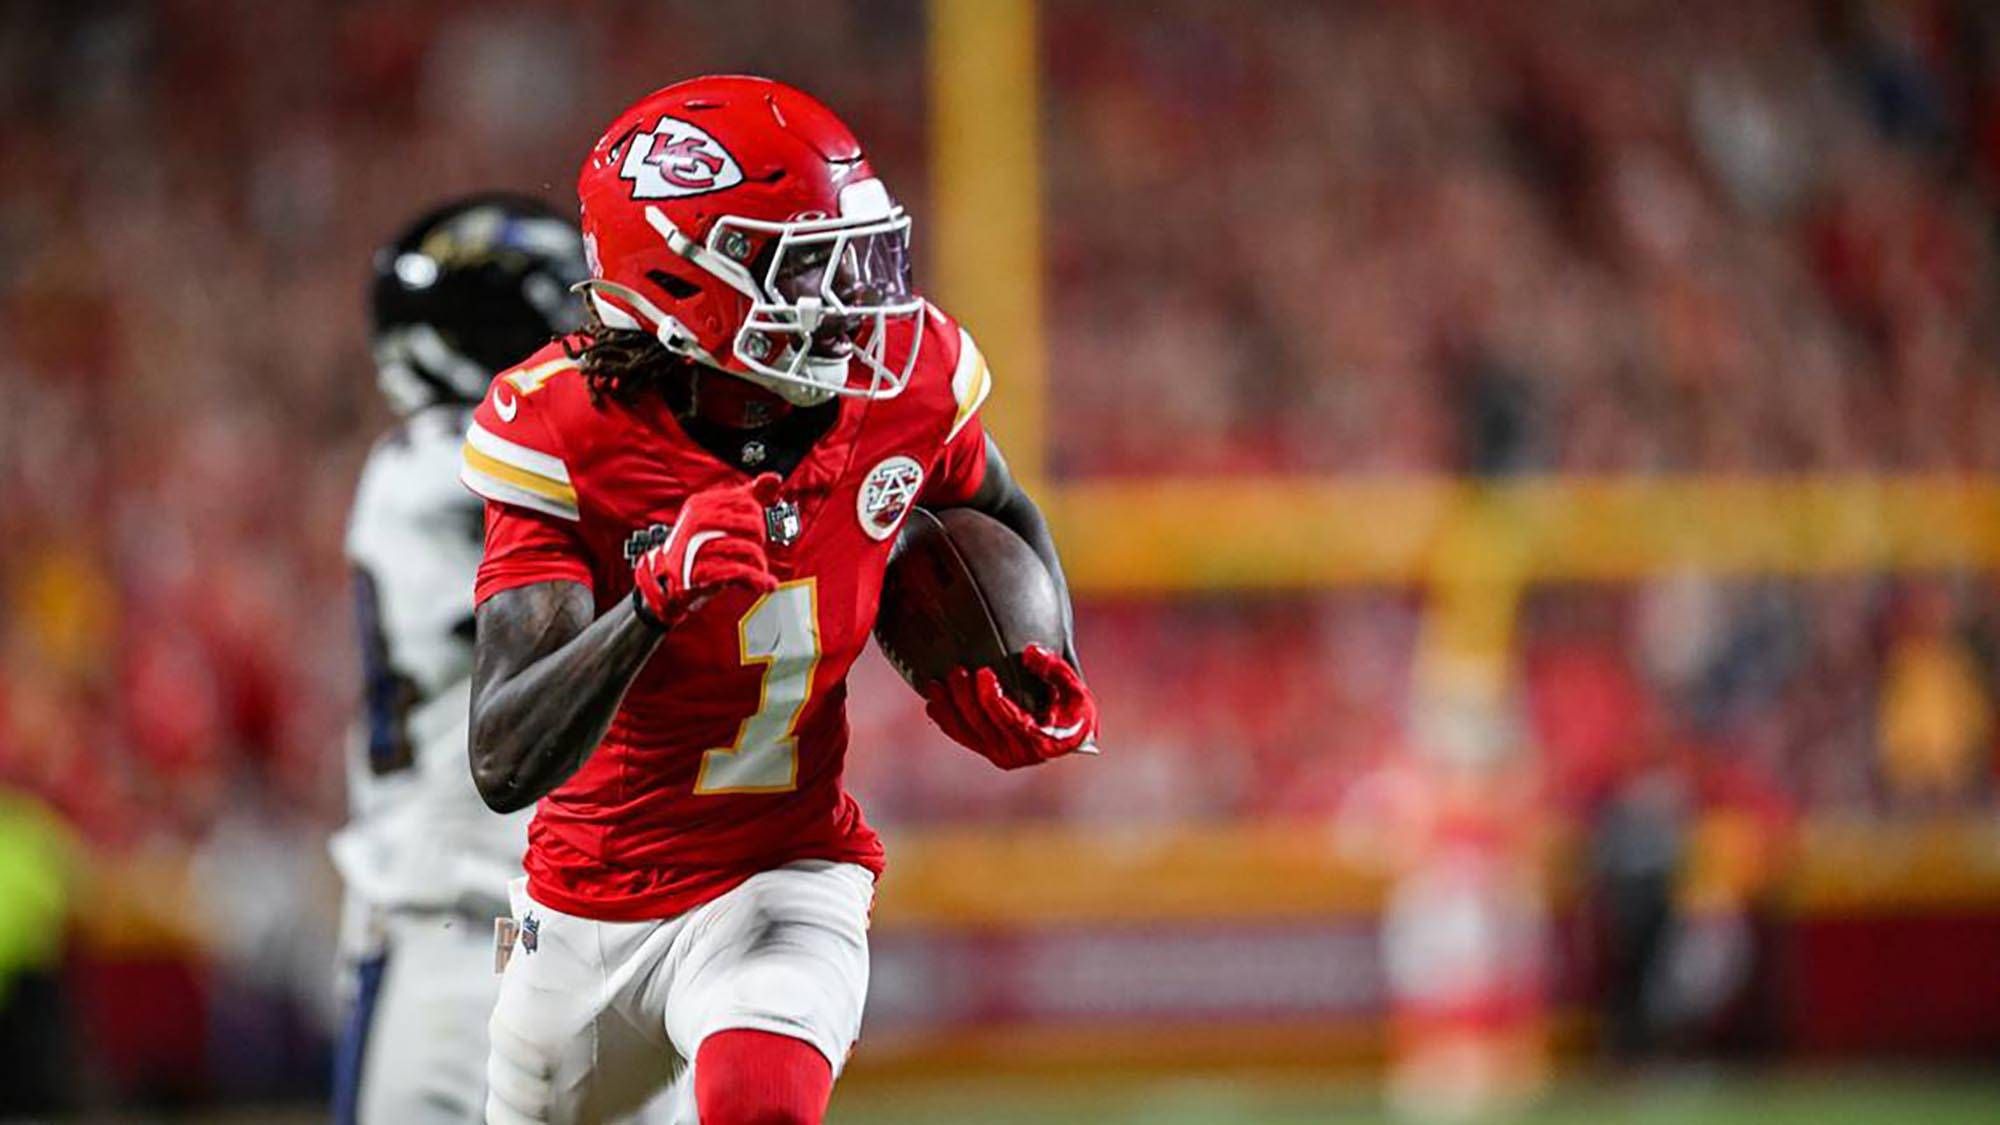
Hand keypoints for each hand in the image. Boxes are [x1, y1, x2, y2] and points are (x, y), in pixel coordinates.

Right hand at [631, 474, 781, 627]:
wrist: (670, 582)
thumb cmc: (698, 548)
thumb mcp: (722, 518)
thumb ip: (749, 496)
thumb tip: (773, 478)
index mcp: (701, 504)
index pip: (748, 502)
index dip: (758, 519)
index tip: (752, 532)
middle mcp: (697, 522)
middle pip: (753, 525)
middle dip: (760, 541)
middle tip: (753, 550)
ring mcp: (696, 547)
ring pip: (748, 549)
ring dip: (759, 563)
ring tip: (758, 569)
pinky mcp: (700, 574)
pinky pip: (740, 572)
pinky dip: (758, 579)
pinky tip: (764, 583)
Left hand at [923, 644, 1097, 769]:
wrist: (1070, 737)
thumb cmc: (1073, 712)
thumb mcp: (1076, 690)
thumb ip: (1056, 670)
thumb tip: (1031, 653)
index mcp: (1040, 740)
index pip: (1009, 719)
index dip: (992, 697)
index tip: (983, 671)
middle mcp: (1017, 753)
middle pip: (982, 724)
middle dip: (965, 697)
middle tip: (956, 671)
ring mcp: (1001, 755)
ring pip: (968, 732)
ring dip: (949, 708)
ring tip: (936, 685)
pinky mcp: (990, 752)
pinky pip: (964, 737)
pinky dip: (947, 722)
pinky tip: (934, 704)